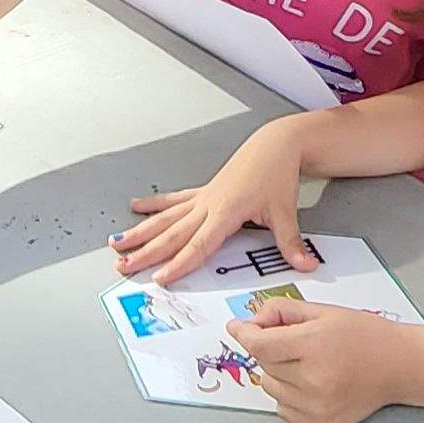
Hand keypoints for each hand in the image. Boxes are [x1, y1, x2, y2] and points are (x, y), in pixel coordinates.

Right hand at [112, 120, 312, 282]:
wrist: (275, 145)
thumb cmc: (278, 175)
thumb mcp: (286, 212)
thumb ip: (291, 243)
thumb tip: (306, 265)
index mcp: (227, 211)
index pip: (199, 245)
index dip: (178, 263)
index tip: (160, 278)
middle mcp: (209, 204)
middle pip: (172, 233)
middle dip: (146, 251)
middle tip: (123, 266)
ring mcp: (203, 197)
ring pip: (165, 217)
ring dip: (141, 231)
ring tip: (117, 244)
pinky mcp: (203, 191)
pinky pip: (173, 200)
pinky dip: (154, 204)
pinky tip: (134, 207)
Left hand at [229, 298, 418, 422]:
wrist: (399, 365)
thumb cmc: (364, 334)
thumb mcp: (323, 311)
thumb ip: (283, 311)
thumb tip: (251, 321)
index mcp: (315, 346)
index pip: (260, 345)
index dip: (244, 334)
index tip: (237, 327)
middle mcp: (314, 380)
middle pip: (263, 364)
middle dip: (271, 349)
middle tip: (297, 341)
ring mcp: (317, 407)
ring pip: (270, 387)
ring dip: (278, 373)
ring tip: (308, 363)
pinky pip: (283, 409)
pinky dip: (289, 395)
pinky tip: (313, 382)